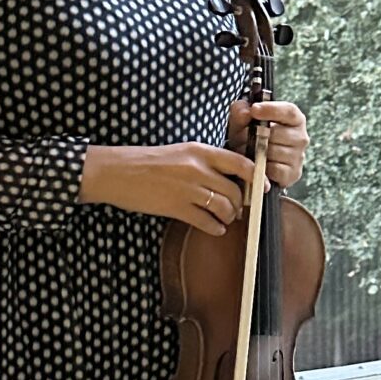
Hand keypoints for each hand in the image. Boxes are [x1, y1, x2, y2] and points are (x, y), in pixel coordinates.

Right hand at [79, 143, 251, 234]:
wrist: (116, 172)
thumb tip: (228, 177)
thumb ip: (205, 161)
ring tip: (226, 219)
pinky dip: (215, 228)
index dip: (257, 177)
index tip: (264, 186)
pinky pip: (207, 222)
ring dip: (229, 216)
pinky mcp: (176, 207)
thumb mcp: (180, 152)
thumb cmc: (147, 162)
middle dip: (242, 203)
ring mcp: (188, 189)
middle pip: (235, 189)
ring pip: (225, 207)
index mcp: (200, 151)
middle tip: (239, 209)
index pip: (240, 163)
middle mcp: (198, 168)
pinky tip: (215, 228)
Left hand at [228, 97, 309, 188]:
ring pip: (275, 152)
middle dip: (256, 135)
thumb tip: (246, 113)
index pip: (288, 111)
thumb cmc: (249, 137)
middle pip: (278, 133)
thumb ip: (240, 110)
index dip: (272, 109)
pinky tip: (257, 164)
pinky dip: (262, 167)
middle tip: (242, 138)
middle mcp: (300, 137)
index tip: (254, 110)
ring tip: (248, 151)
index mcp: (293, 119)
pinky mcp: (293, 173)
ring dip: (257, 152)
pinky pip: (275, 169)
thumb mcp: (241, 121)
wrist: (251, 163)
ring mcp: (298, 156)